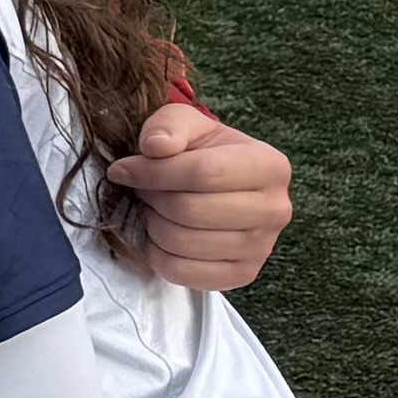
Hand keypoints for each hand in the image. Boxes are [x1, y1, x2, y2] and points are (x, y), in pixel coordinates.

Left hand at [116, 96, 292, 294]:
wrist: (217, 185)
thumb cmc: (200, 151)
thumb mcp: (185, 123)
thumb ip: (169, 125)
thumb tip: (155, 146)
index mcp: (269, 166)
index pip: (204, 173)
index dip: (153, 172)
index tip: (123, 169)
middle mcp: (275, 210)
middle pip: (191, 211)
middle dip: (152, 199)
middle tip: (143, 191)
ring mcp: (262, 247)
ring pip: (183, 243)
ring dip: (153, 225)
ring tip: (154, 210)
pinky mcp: (242, 274)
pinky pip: (183, 273)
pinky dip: (158, 255)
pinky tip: (160, 237)